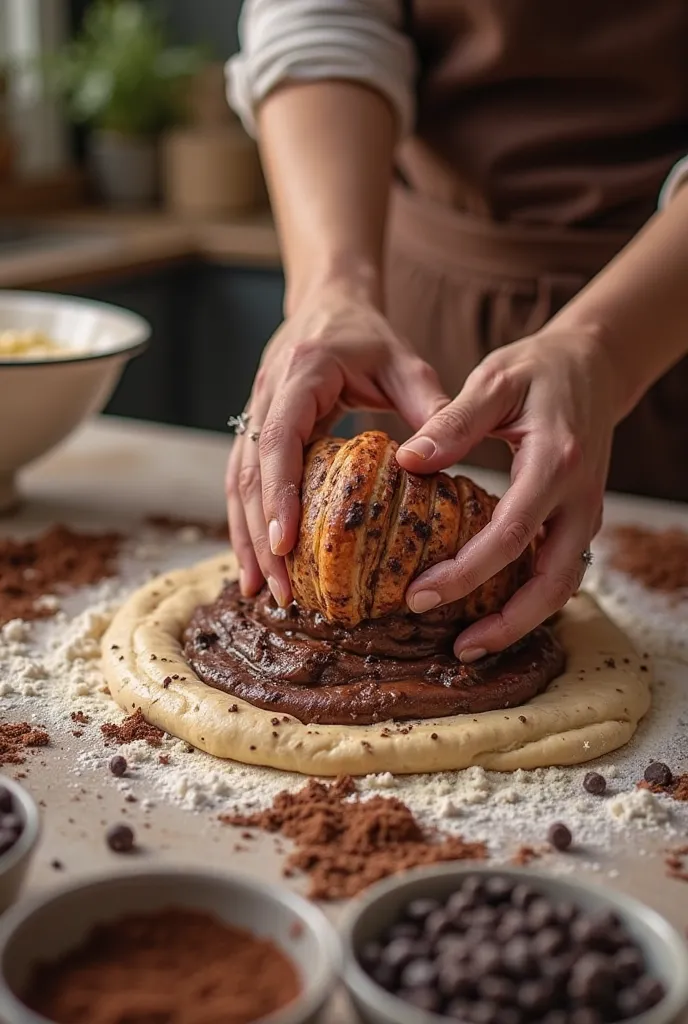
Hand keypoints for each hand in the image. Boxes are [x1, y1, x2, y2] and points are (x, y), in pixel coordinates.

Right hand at [226, 284, 447, 605]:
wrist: (328, 301)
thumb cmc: (368, 335)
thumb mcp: (406, 362)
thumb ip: (428, 407)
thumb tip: (441, 463)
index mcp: (302, 374)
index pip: (278, 438)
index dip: (278, 493)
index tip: (284, 542)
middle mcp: (266, 394)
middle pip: (251, 473)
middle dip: (260, 535)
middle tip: (281, 589)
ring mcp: (253, 412)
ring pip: (238, 482)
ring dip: (246, 538)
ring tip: (264, 591)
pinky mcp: (254, 429)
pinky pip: (242, 480)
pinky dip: (247, 523)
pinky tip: (258, 562)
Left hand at [397, 328, 618, 659]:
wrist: (595, 364)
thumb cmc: (539, 369)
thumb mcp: (494, 380)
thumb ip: (452, 422)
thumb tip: (407, 462)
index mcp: (555, 462)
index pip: (511, 534)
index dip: (466, 573)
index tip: (419, 594)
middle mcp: (579, 497)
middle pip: (551, 582)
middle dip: (504, 622)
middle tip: (454, 648)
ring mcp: (586, 512)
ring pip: (562, 586)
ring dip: (521, 621)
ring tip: (471, 645)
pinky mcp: (580, 519)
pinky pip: (560, 571)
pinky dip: (529, 599)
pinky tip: (491, 610)